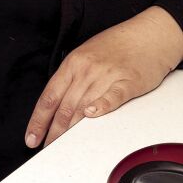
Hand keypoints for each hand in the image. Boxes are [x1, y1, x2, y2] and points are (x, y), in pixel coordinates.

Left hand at [25, 7, 182, 147]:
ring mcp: (107, 75)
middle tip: (47, 147)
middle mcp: (87, 70)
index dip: (38, 120)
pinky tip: (92, 115)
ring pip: (83, 107)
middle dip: (53, 132)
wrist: (150, 34)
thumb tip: (56, 103)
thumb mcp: (86, 54)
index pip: (49, 97)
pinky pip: (112, 97)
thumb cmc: (119, 45)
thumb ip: (72, 77)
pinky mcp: (128, 82)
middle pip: (64, 107)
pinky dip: (101, 107)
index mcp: (73, 63)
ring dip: (71, 130)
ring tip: (63, 146)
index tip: (31, 137)